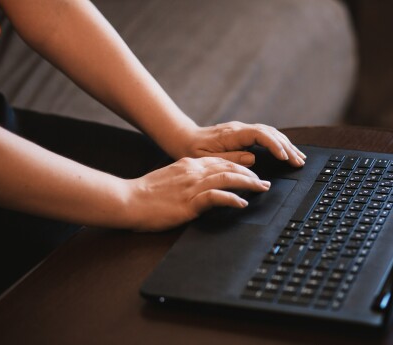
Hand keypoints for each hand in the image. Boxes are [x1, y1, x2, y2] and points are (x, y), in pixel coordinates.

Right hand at [125, 157, 269, 231]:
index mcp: (189, 165)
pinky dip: (231, 199)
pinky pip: (216, 197)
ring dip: (248, 183)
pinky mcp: (189, 202)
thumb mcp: (171, 178)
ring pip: (228, 178)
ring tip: (261, 189)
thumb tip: (204, 184)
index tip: (252, 174)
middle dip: (250, 175)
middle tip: (264, 183)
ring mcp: (192, 186)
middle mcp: (194, 171)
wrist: (128, 199)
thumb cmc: (146, 193)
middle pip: (229, 167)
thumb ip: (188, 177)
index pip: (222, 161)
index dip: (240, 167)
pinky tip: (241, 204)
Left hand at [179, 122, 305, 166]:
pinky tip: (286, 151)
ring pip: (270, 133)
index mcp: (232, 134)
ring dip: (286, 145)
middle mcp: (240, 128)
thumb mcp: (207, 159)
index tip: (284, 157)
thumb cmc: (193, 150)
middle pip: (270, 133)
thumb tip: (252, 158)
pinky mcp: (244, 134)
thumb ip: (230, 159)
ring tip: (299, 158)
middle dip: (287, 147)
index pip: (260, 135)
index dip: (274, 145)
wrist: (184, 138)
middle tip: (299, 162)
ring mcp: (243, 130)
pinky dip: (279, 144)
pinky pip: (266, 136)